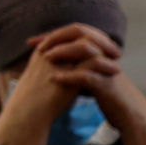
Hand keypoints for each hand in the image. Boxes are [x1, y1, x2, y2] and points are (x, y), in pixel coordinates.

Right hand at [0, 24, 121, 144]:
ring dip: (104, 50)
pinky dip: (105, 64)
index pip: (68, 35)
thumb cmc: (33, 98)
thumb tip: (65, 71)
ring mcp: (61, 59)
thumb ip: (53, 69)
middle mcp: (53, 50)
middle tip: (113, 48)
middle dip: (98, 39)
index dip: (86, 37)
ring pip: (88, 46)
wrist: (29, 109)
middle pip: (79, 35)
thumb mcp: (42, 77)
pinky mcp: (70, 72)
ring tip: (116, 58)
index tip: (101, 43)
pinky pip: (92, 62)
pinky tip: (115, 69)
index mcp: (45, 49)